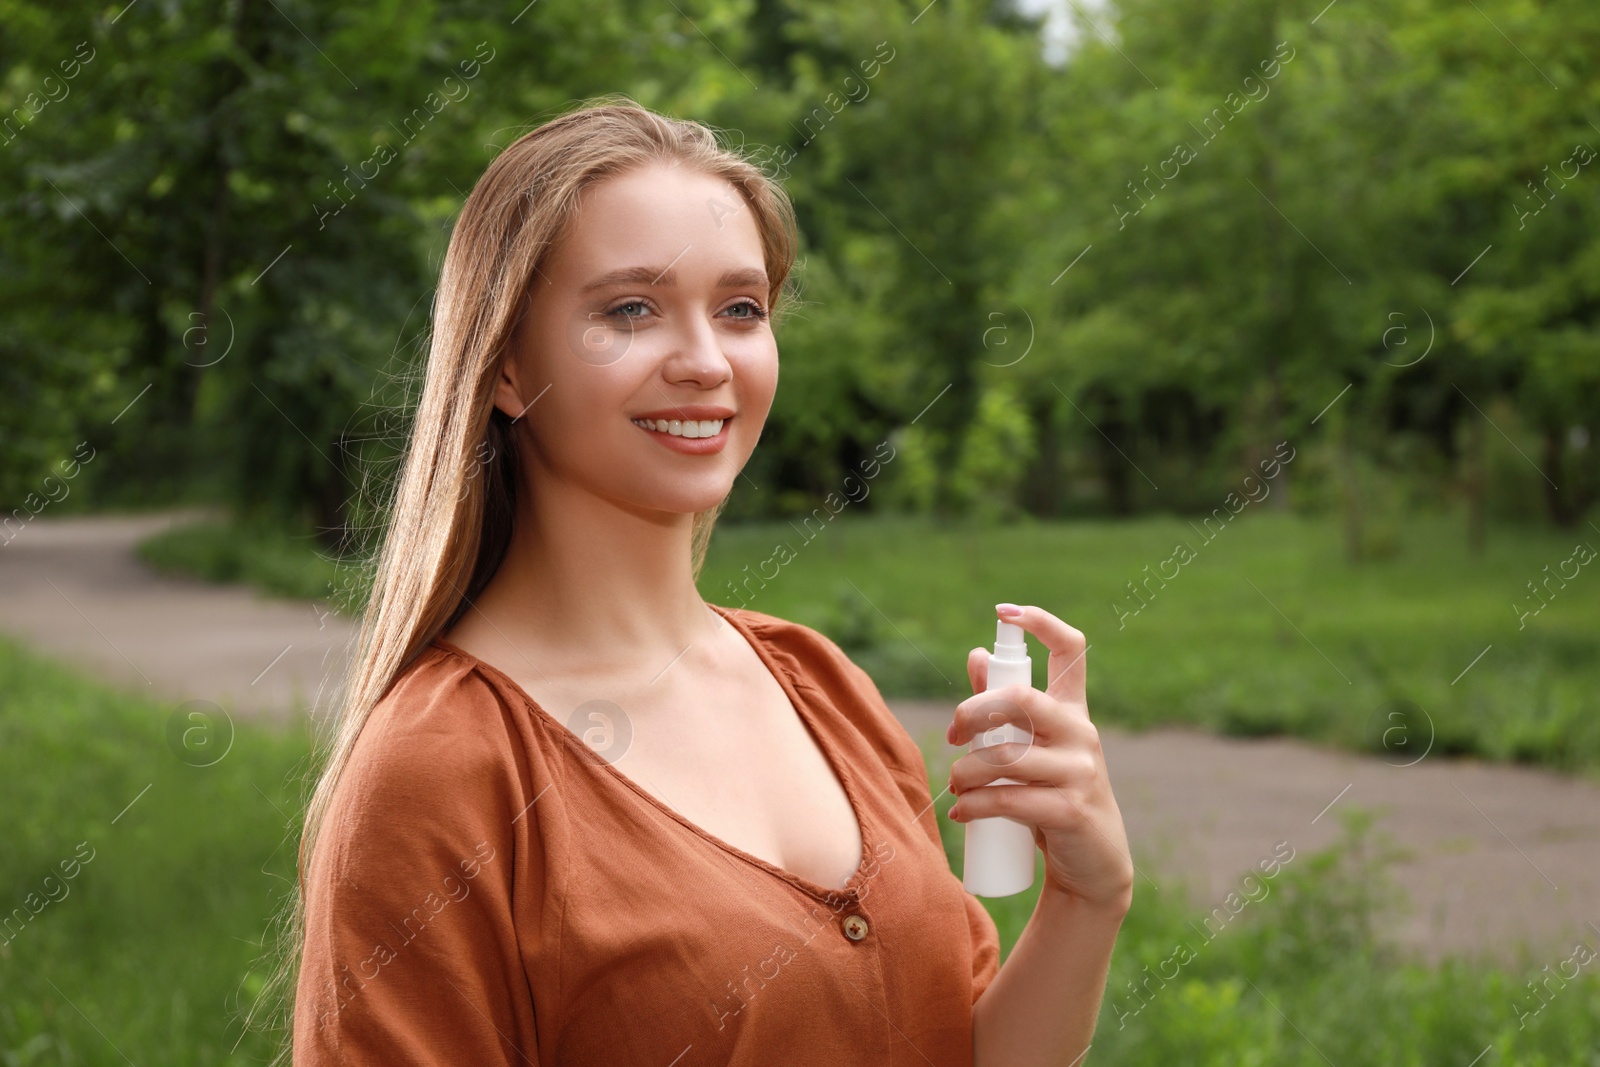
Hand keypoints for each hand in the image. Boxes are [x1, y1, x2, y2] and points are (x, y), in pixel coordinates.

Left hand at [945, 604, 1133, 912]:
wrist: (1092, 866)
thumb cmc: (1054, 798)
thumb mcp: (1035, 750)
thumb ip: (1006, 707)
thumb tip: (977, 655)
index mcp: (1073, 711)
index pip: (1071, 649)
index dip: (1041, 622)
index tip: (1005, 613)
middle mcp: (1082, 733)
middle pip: (1020, 699)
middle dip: (973, 711)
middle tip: (952, 735)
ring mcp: (1080, 772)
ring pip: (1005, 755)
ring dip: (966, 771)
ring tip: (955, 786)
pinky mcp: (1071, 810)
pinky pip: (1009, 799)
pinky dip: (975, 806)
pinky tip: (961, 813)